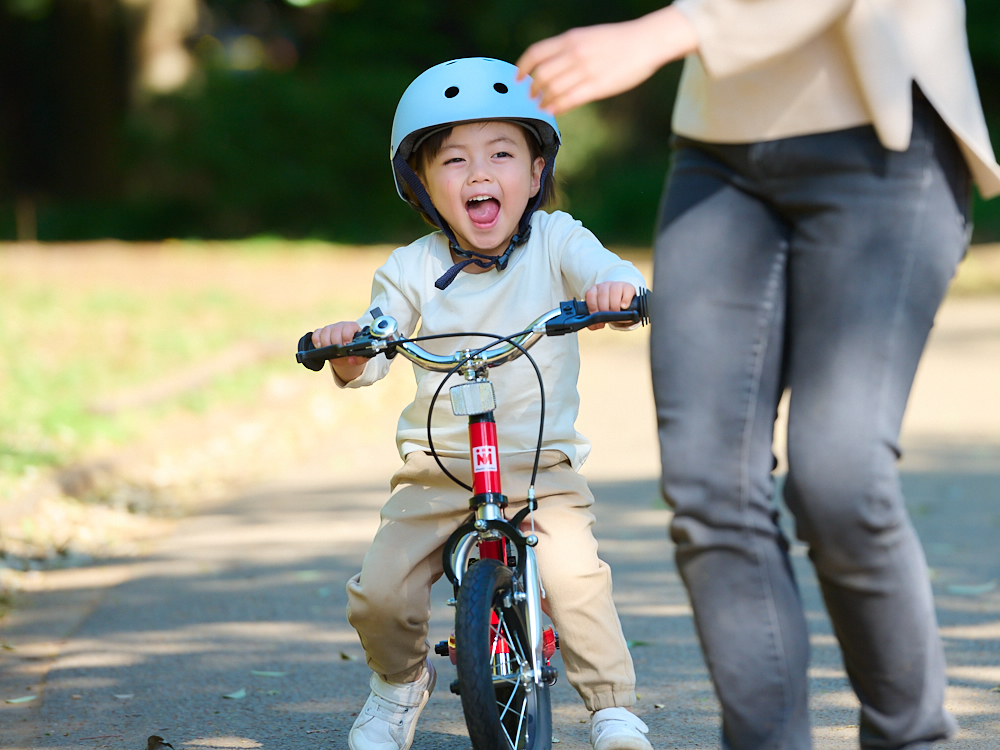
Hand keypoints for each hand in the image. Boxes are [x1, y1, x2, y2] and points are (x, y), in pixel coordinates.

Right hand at [312, 320, 364, 381]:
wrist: (346, 353)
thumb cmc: (354, 352)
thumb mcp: (360, 356)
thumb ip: (360, 358)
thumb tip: (351, 359)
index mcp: (353, 327)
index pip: (348, 327)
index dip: (346, 337)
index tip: (345, 346)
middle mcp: (341, 325)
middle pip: (336, 329)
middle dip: (336, 343)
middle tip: (337, 352)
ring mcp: (330, 328)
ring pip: (325, 331)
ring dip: (326, 343)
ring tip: (329, 352)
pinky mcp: (321, 332)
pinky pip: (316, 333)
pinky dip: (316, 340)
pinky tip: (319, 347)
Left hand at [515, 6, 697, 114]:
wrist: (647, 41)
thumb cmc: (619, 41)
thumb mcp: (589, 37)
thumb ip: (569, 48)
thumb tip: (551, 64)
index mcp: (571, 39)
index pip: (536, 53)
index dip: (522, 68)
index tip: (517, 77)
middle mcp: (575, 53)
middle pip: (541, 75)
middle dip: (532, 88)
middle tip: (532, 96)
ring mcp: (585, 70)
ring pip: (553, 89)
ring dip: (544, 100)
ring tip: (543, 105)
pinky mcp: (597, 86)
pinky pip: (569, 100)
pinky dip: (557, 106)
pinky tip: (553, 110)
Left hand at [584, 281, 635, 329]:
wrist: (623, 304)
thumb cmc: (609, 309)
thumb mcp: (601, 314)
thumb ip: (595, 321)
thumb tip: (595, 326)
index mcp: (595, 290)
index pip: (590, 295)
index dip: (592, 306)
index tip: (595, 315)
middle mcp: (605, 286)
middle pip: (602, 295)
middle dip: (604, 308)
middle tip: (607, 317)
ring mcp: (617, 285)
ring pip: (614, 292)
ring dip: (614, 305)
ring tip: (616, 313)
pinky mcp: (628, 287)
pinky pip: (626, 291)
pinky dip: (625, 300)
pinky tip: (624, 307)